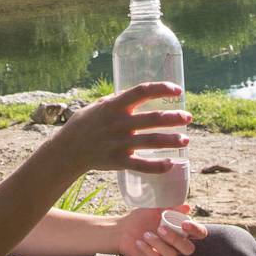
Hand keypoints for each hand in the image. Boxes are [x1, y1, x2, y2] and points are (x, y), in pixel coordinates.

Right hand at [48, 81, 188, 177]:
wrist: (68, 149)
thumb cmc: (85, 124)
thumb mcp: (99, 105)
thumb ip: (119, 100)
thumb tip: (141, 92)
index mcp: (114, 106)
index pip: (142, 91)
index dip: (162, 89)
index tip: (178, 90)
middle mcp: (118, 123)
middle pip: (152, 118)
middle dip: (174, 117)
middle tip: (188, 117)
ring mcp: (118, 143)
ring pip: (151, 141)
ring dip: (171, 140)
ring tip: (186, 140)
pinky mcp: (118, 161)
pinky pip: (141, 165)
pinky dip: (157, 166)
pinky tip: (171, 164)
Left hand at [115, 205, 204, 255]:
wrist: (123, 230)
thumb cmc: (142, 218)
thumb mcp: (156, 210)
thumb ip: (171, 208)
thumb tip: (187, 207)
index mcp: (182, 231)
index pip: (199, 233)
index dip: (196, 230)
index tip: (184, 224)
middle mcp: (178, 245)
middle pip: (189, 249)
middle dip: (176, 239)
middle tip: (160, 229)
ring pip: (173, 255)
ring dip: (159, 244)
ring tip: (146, 234)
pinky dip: (148, 250)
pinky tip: (140, 242)